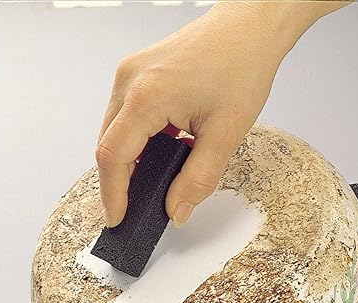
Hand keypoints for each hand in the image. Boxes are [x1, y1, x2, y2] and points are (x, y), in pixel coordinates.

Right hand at [96, 1, 346, 226]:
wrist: (250, 26)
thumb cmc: (243, 67)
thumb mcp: (226, 134)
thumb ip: (198, 179)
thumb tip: (176, 212)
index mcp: (147, 96)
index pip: (113, 156)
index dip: (112, 194)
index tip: (118, 220)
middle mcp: (129, 80)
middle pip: (107, 144)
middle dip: (119, 181)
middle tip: (137, 208)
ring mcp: (130, 72)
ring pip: (113, 129)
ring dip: (129, 159)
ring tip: (153, 181)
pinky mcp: (136, 70)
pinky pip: (124, 113)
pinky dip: (136, 138)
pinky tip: (160, 150)